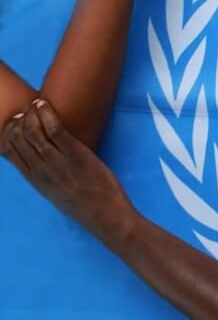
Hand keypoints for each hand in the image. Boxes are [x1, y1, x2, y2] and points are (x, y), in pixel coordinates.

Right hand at [1, 100, 134, 235]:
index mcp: (35, 180)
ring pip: (33, 132)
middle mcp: (41, 170)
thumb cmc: (86, 205)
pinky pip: (55, 129)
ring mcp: (57, 163)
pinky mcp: (75, 155)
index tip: (12, 124)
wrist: (106, 216)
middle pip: (18, 139)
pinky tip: (44, 104)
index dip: (7, 135)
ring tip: (35, 104)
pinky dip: (47, 114)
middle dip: (17, 122)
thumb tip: (45, 163)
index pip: (9, 152)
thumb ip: (47, 178)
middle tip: (23, 111)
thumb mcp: (57, 193)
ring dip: (31, 115)